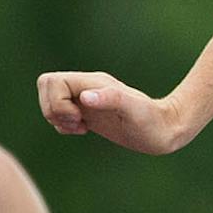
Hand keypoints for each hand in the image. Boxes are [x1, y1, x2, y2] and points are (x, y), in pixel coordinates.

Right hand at [37, 71, 184, 153]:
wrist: (166, 131)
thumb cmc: (152, 122)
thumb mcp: (134, 111)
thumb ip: (112, 99)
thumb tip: (85, 97)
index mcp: (93, 82)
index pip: (51, 81)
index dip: (55, 101)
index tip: (78, 116)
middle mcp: (88, 88)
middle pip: (46, 88)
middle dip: (53, 109)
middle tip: (77, 122)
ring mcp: (88, 100)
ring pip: (51, 101)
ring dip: (57, 118)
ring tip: (81, 127)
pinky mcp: (90, 113)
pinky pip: (61, 115)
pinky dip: (63, 125)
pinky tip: (84, 130)